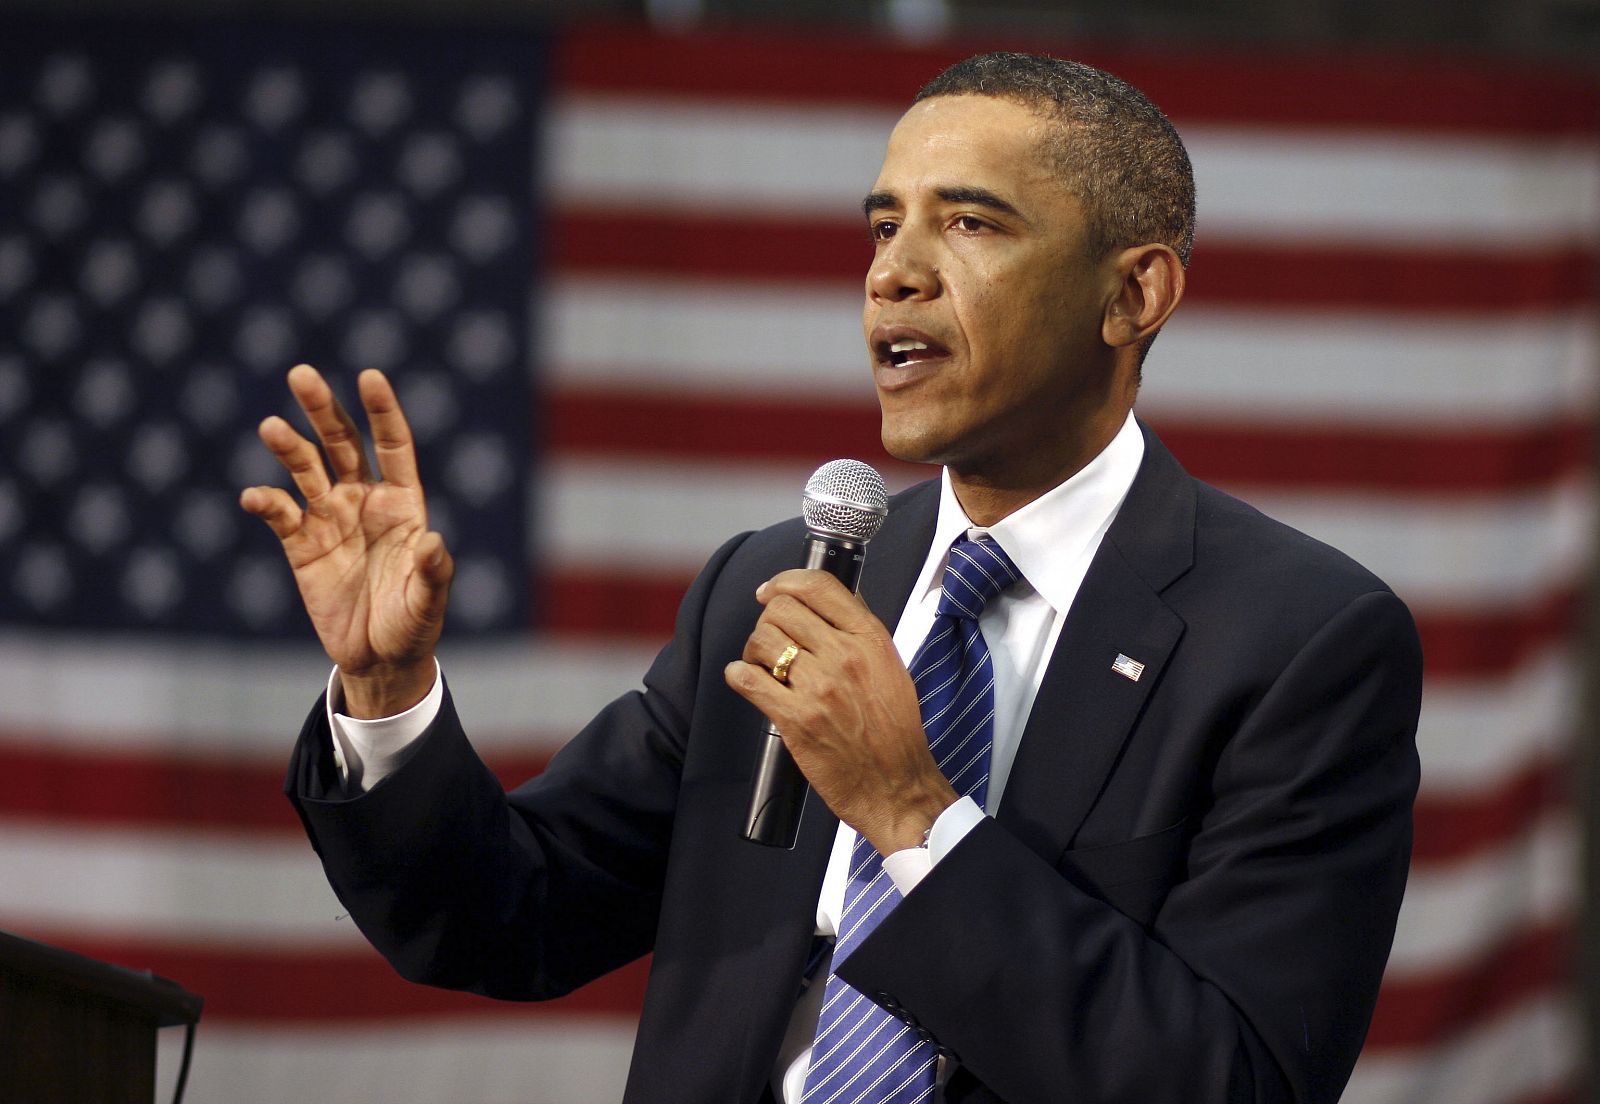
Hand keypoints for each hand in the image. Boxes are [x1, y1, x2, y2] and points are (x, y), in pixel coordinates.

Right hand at [239, 365, 451, 716]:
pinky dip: (266, 501)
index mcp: (402, 504)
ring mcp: (330, 518)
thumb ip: (433, 573)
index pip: (392, 446)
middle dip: (322, 409)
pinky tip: (256, 497)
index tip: (370, 376)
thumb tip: (434, 542)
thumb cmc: (413, 625)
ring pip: (306, 469)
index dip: (382, 411)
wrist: (379, 659)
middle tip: (300, 374)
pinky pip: (280, 514)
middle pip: (341, 443)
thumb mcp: (428, 603)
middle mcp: (364, 500)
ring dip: (288, 447)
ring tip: (271, 427)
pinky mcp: (301, 545)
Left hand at [724, 570, 957, 854]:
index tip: (770, 590)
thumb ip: (858, 631)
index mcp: (870, 639)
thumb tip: (823, 601)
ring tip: (764, 667)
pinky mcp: (796, 719)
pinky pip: (748, 679)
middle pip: (782, 609)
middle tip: (771, 641)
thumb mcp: (890, 665)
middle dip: (768, 621)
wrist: (896, 784)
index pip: (818, 586)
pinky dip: (739, 676)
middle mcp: (844, 656)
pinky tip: (747, 680)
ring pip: (762, 640)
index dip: (784, 581)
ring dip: (754, 651)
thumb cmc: (894, 731)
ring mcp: (819, 687)